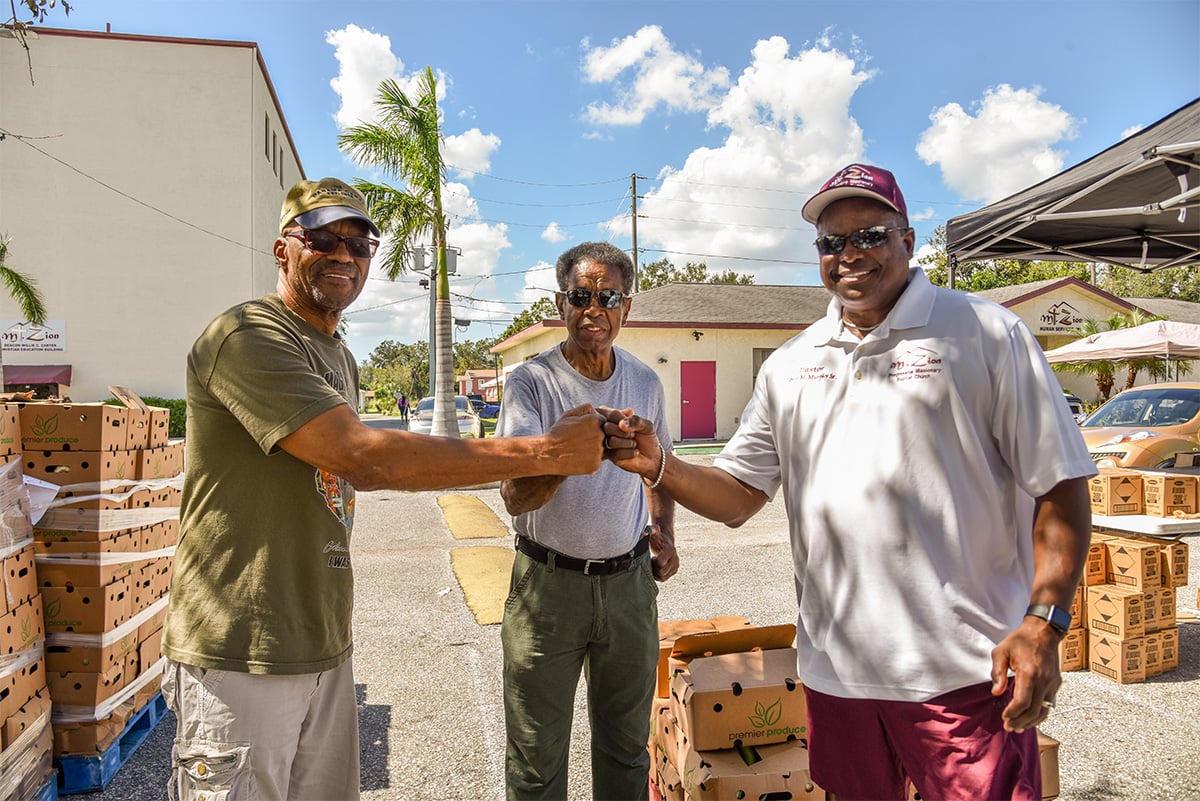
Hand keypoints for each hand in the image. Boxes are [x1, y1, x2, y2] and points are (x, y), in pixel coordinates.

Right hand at [545, 404, 605, 474]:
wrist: (547, 453)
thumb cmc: (557, 433)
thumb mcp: (569, 415)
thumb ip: (585, 409)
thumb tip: (598, 410)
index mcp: (595, 420)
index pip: (602, 423)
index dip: (592, 427)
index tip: (582, 431)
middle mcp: (600, 435)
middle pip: (604, 436)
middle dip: (594, 438)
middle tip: (579, 441)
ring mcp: (599, 451)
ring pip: (601, 450)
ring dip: (592, 450)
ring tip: (577, 450)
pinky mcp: (596, 465)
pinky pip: (597, 461)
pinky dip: (589, 460)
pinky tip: (577, 458)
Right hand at [596, 406, 660, 478]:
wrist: (651, 455)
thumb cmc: (646, 437)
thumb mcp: (646, 425)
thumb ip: (636, 420)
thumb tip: (621, 424)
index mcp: (613, 418)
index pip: (611, 414)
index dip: (624, 420)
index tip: (634, 425)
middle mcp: (607, 430)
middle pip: (607, 427)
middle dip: (625, 432)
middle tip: (633, 435)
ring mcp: (607, 443)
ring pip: (611, 441)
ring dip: (628, 443)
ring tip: (634, 443)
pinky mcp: (610, 456)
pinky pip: (616, 454)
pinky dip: (629, 453)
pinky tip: (634, 452)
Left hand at [649, 523, 677, 580]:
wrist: (665, 541)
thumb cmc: (657, 537)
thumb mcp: (654, 532)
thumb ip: (651, 530)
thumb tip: (644, 532)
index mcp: (670, 549)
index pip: (660, 563)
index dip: (653, 561)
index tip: (652, 557)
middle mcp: (675, 558)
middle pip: (661, 572)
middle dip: (654, 568)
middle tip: (652, 560)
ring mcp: (676, 566)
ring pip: (662, 576)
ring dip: (656, 572)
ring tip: (654, 563)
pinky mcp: (674, 571)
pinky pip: (664, 578)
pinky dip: (658, 574)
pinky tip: (656, 567)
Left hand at [990, 618, 1062, 732]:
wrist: (1043, 632)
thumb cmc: (1020, 640)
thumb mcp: (1001, 651)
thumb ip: (998, 672)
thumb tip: (997, 692)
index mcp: (1029, 673)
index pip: (1023, 701)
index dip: (1013, 713)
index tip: (1004, 717)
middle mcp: (1044, 681)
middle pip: (1034, 710)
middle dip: (1020, 721)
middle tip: (1009, 727)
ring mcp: (1052, 683)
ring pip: (1044, 711)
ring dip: (1031, 722)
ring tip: (1018, 727)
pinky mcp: (1056, 684)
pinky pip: (1049, 705)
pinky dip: (1040, 715)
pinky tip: (1031, 719)